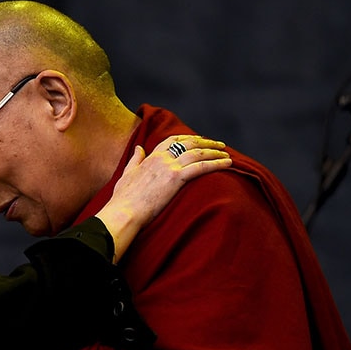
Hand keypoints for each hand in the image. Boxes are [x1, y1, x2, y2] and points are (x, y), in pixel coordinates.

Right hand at [95, 135, 230, 261]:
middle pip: (189, 143)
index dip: (188, 138)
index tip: (199, 139)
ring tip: (227, 153)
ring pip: (198, 153)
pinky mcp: (176, 179)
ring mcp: (170, 167)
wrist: (123, 212)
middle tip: (220, 144)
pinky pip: (201, 167)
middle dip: (206, 142)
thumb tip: (138, 147)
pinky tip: (227, 163)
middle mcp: (162, 158)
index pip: (172, 140)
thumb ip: (135, 160)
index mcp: (151, 157)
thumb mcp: (127, 175)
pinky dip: (216, 163)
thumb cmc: (123, 199)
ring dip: (215, 152)